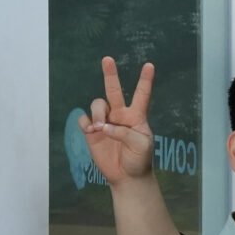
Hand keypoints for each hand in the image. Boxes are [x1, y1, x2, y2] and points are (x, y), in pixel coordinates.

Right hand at [83, 57, 157, 182]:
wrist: (127, 176)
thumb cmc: (140, 159)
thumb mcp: (141, 145)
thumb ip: (124, 133)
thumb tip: (103, 127)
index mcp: (137, 116)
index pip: (142, 95)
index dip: (145, 80)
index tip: (150, 65)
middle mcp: (120, 115)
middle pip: (113, 90)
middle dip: (110, 74)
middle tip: (107, 59)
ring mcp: (105, 122)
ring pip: (97, 104)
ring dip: (97, 112)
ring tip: (100, 127)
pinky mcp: (92, 132)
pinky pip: (84, 119)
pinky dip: (86, 123)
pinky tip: (91, 132)